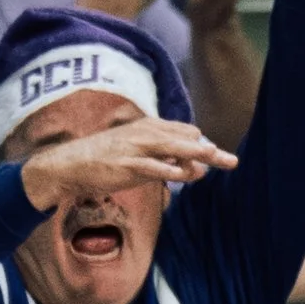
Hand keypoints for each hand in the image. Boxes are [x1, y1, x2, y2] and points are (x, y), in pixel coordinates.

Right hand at [19, 114, 234, 211]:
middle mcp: (145, 133)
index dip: (203, 145)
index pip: (186, 132)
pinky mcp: (125, 164)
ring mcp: (135, 148)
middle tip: (233, 161)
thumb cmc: (105, 160)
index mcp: (149, 129)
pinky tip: (184, 174)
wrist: (71, 164)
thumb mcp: (138, 156)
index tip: (219, 157)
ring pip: (172, 148)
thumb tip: (196, 169)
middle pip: (186, 138)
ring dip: (195, 155)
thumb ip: (167, 161)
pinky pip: (152, 166)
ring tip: (217, 160)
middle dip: (210, 150)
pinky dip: (168, 169)